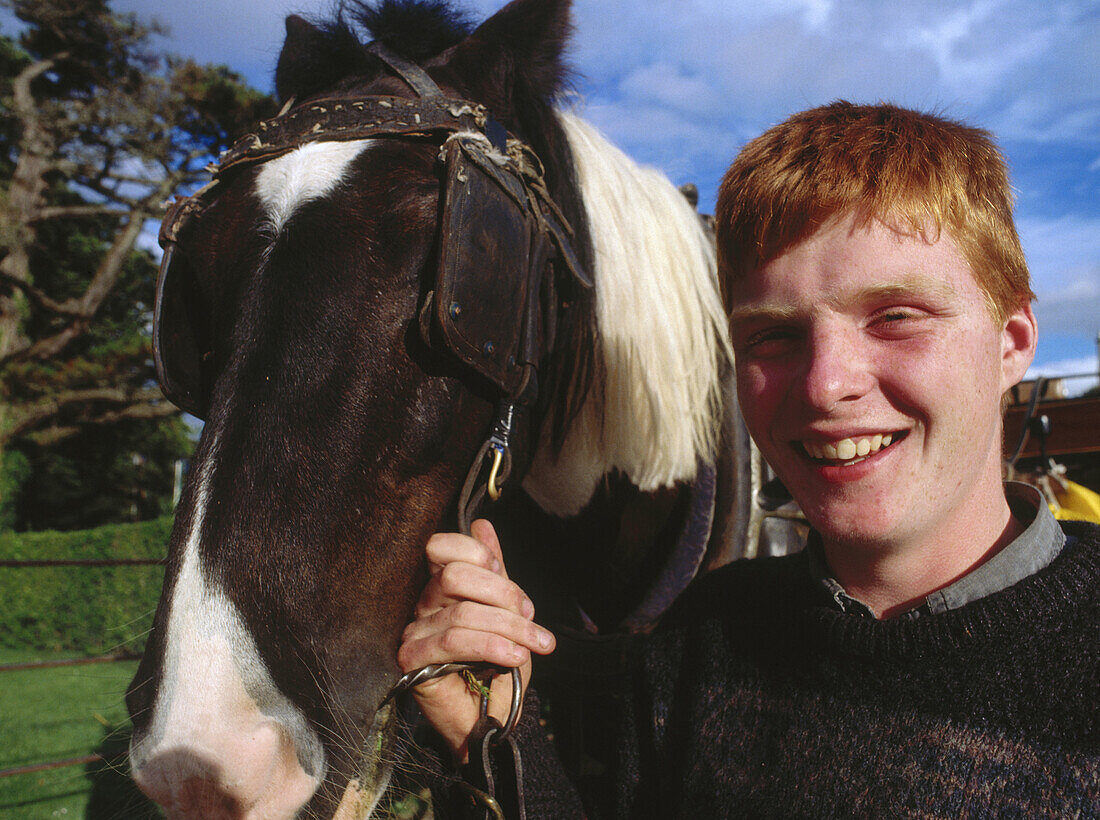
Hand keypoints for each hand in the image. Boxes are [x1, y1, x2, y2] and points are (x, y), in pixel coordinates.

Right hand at [398, 519, 555, 762]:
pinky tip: (515, 658)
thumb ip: (496, 570)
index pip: (444, 547)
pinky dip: (492, 646)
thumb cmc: (500, 667)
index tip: (514, 589)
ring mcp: (415, 632)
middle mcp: (424, 604)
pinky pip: (453, 641)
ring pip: (462, 612)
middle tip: (529, 617)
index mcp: (443, 586)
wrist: (496, 718)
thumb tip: (483, 525)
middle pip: (456, 576)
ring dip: (510, 628)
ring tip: (535, 645)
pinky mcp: (413, 660)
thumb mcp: (508, 611)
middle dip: (503, 594)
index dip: (481, 557)